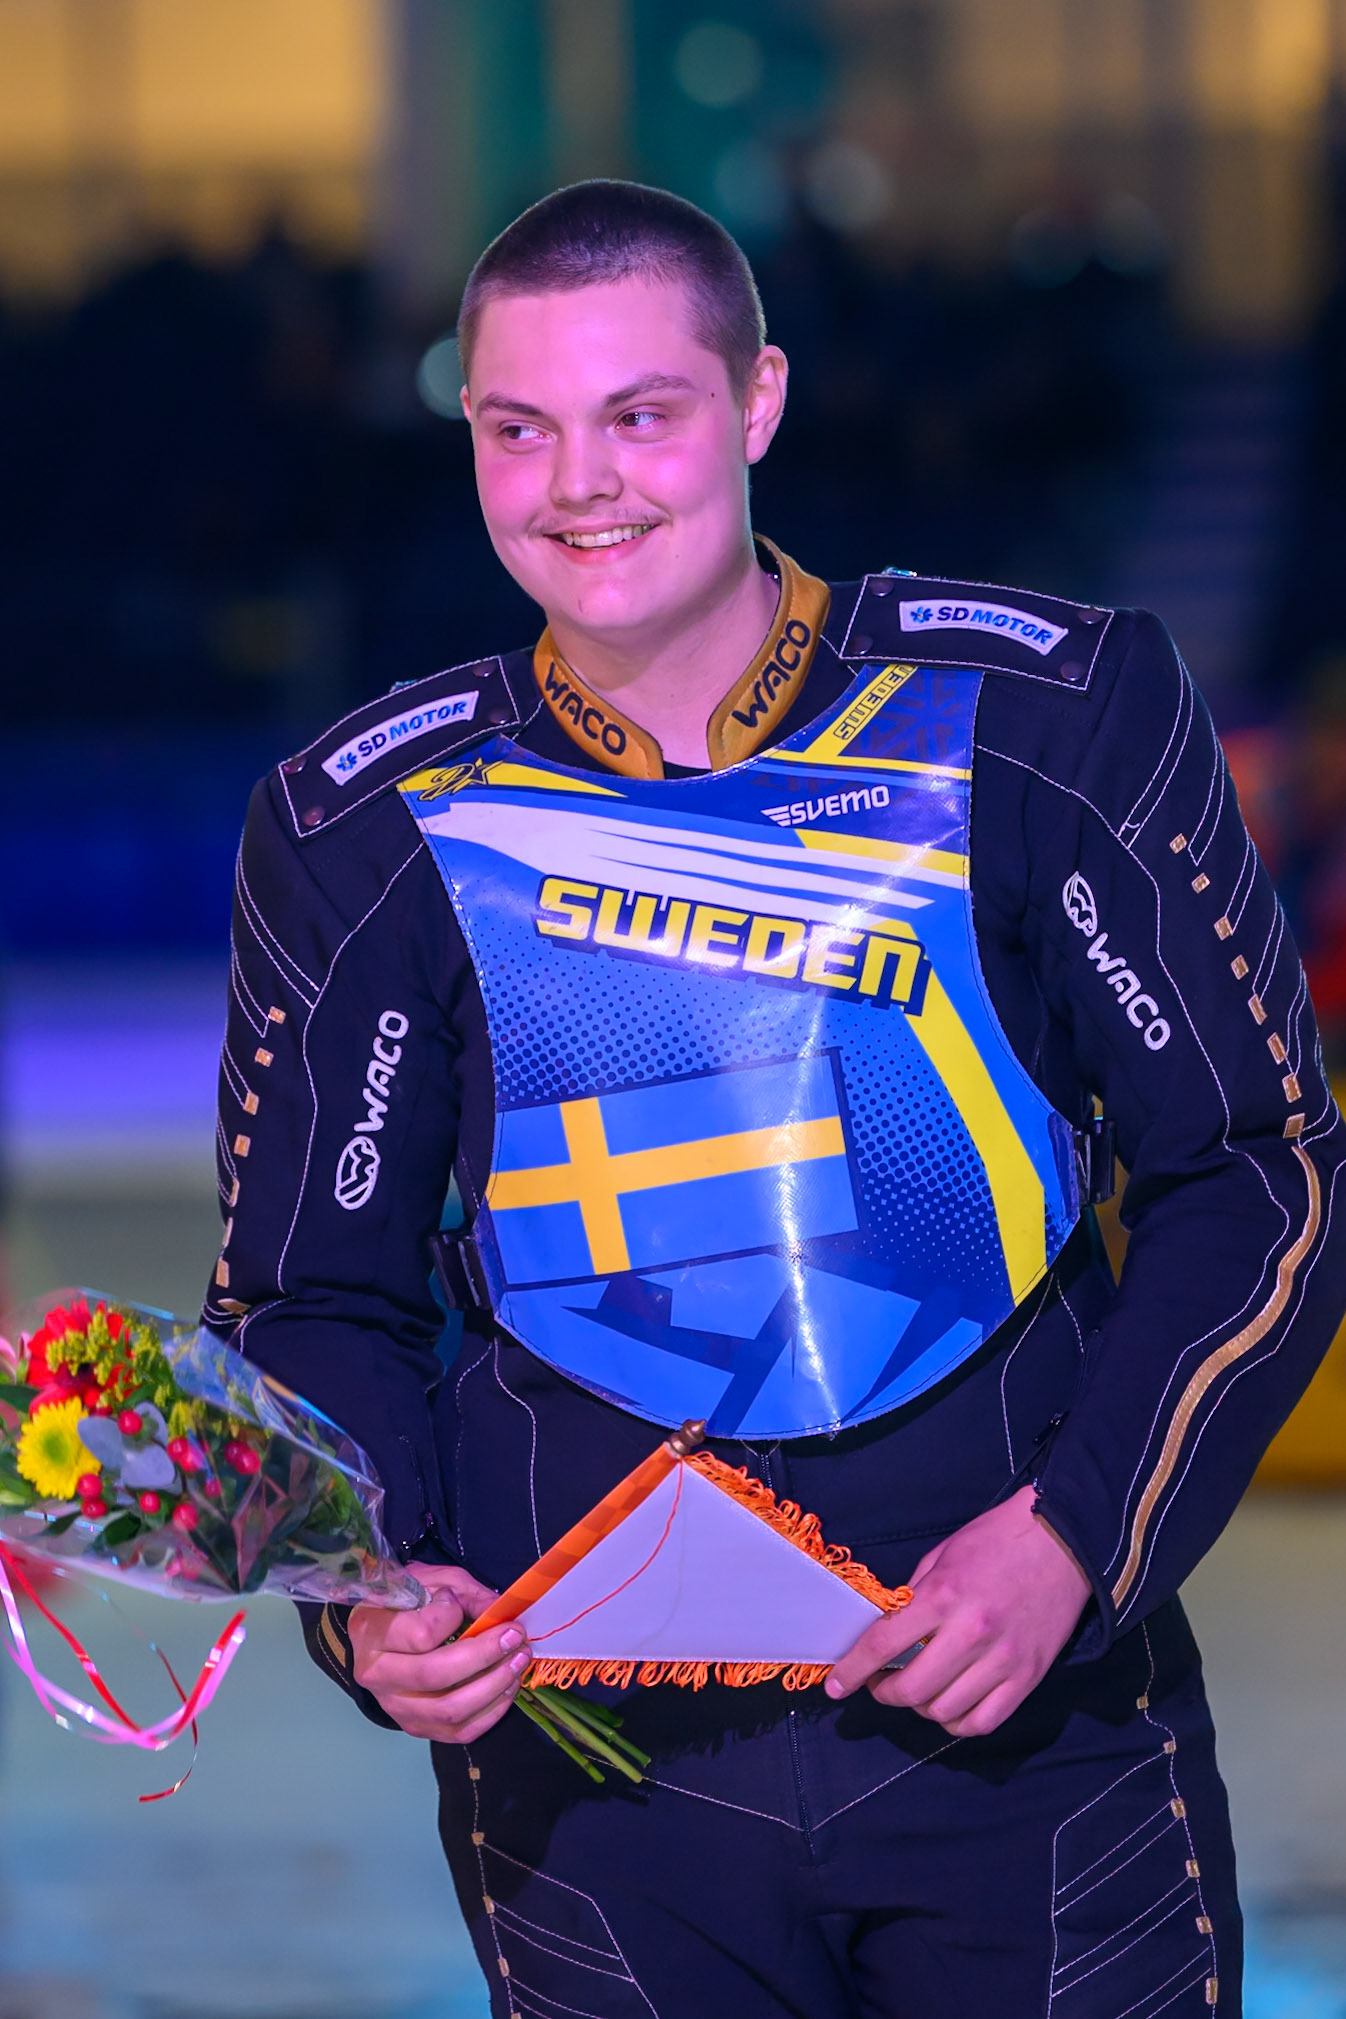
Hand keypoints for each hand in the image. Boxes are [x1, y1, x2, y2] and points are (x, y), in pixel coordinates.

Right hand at [348, 1563, 531, 1742]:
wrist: (383, 1632)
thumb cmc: (410, 1601)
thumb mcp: (435, 1581)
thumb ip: (467, 1594)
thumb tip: (502, 1614)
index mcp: (373, 1631)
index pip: (421, 1634)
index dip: (453, 1618)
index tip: (464, 1604)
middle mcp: (376, 1674)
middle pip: (436, 1675)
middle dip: (485, 1656)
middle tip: (516, 1638)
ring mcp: (394, 1707)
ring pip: (449, 1710)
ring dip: (493, 1687)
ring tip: (517, 1663)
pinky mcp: (415, 1726)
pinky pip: (457, 1732)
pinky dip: (490, 1713)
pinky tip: (507, 1689)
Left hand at [825, 1485, 1090, 1737]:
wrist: (1062, 1541)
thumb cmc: (996, 1541)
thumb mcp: (942, 1556)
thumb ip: (914, 1597)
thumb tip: (889, 1631)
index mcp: (943, 1596)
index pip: (884, 1645)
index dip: (853, 1670)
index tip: (836, 1685)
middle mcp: (971, 1634)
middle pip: (912, 1690)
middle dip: (884, 1693)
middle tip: (878, 1683)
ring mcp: (1002, 1660)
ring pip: (944, 1712)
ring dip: (920, 1709)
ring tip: (916, 1690)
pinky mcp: (1027, 1678)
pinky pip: (983, 1722)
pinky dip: (958, 1723)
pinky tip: (949, 1706)